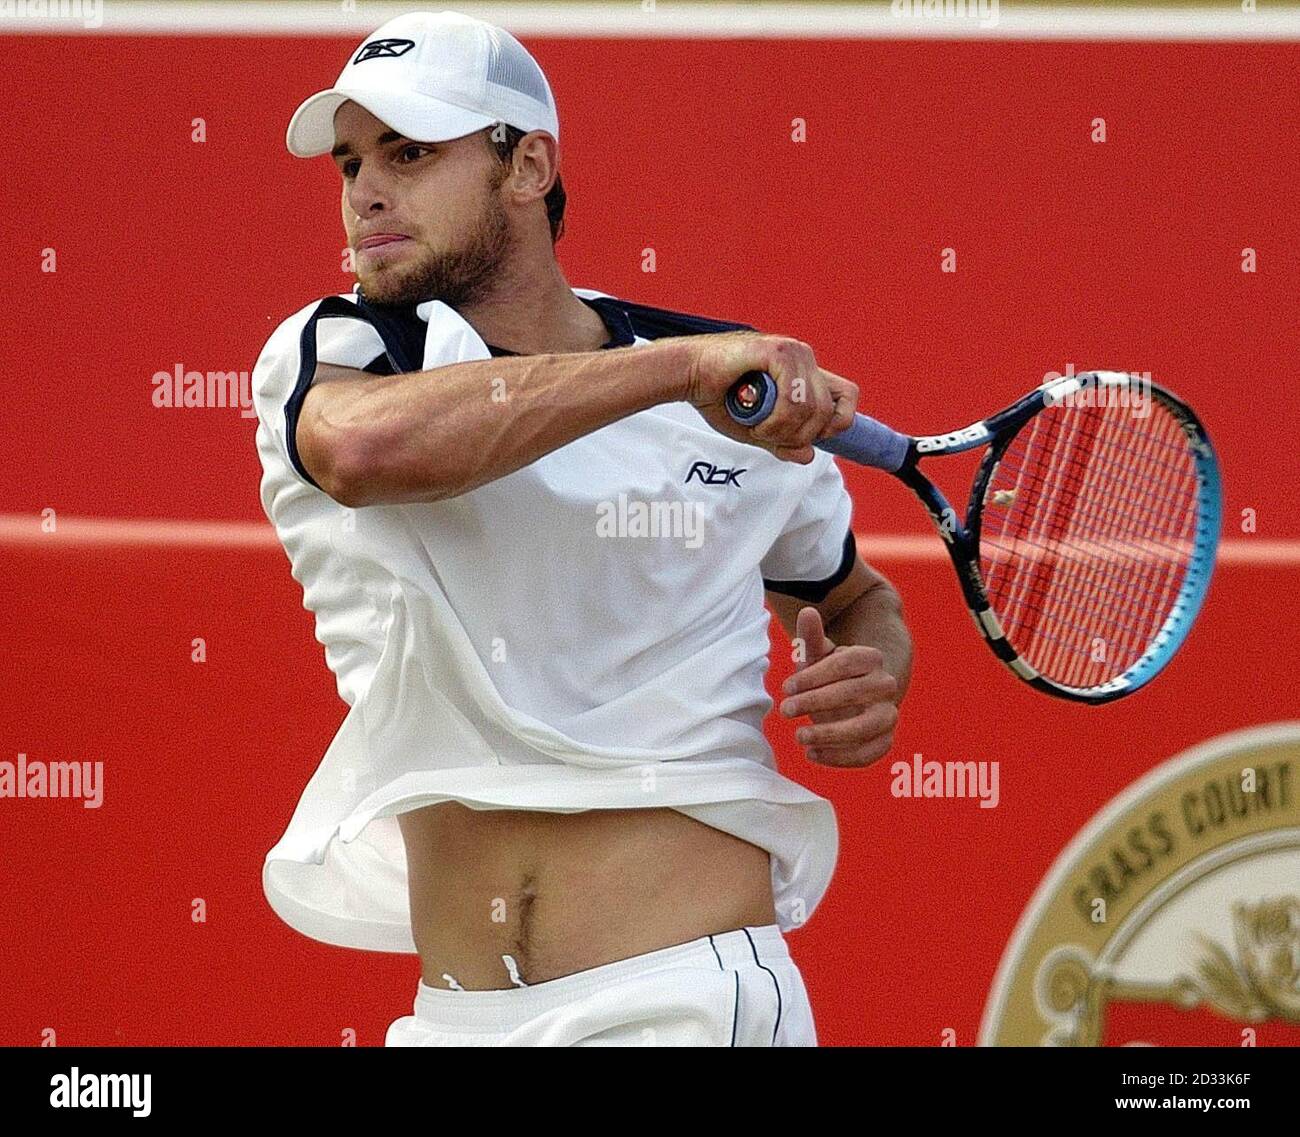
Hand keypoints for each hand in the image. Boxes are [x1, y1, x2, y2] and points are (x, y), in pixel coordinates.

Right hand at [681, 331, 857, 463]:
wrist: (687, 375)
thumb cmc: (718, 397)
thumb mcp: (758, 430)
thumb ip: (784, 442)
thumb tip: (808, 455)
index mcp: (804, 373)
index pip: (848, 395)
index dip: (837, 423)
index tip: (807, 438)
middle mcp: (804, 358)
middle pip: (828, 412)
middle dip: (799, 436)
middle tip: (768, 436)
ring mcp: (794, 352)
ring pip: (812, 408)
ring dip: (782, 430)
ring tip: (757, 426)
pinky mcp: (778, 351)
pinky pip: (794, 398)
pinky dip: (774, 418)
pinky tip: (754, 417)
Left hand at [778, 606, 899, 767]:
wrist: (853, 699)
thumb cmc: (828, 674)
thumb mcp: (817, 655)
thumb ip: (811, 637)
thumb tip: (808, 612)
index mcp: (871, 658)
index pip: (843, 664)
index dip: (812, 677)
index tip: (786, 688)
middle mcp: (886, 685)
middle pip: (852, 693)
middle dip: (814, 702)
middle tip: (784, 710)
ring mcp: (888, 715)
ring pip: (864, 727)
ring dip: (830, 734)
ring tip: (799, 736)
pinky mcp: (885, 741)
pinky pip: (868, 754)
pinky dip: (840, 758)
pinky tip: (812, 754)